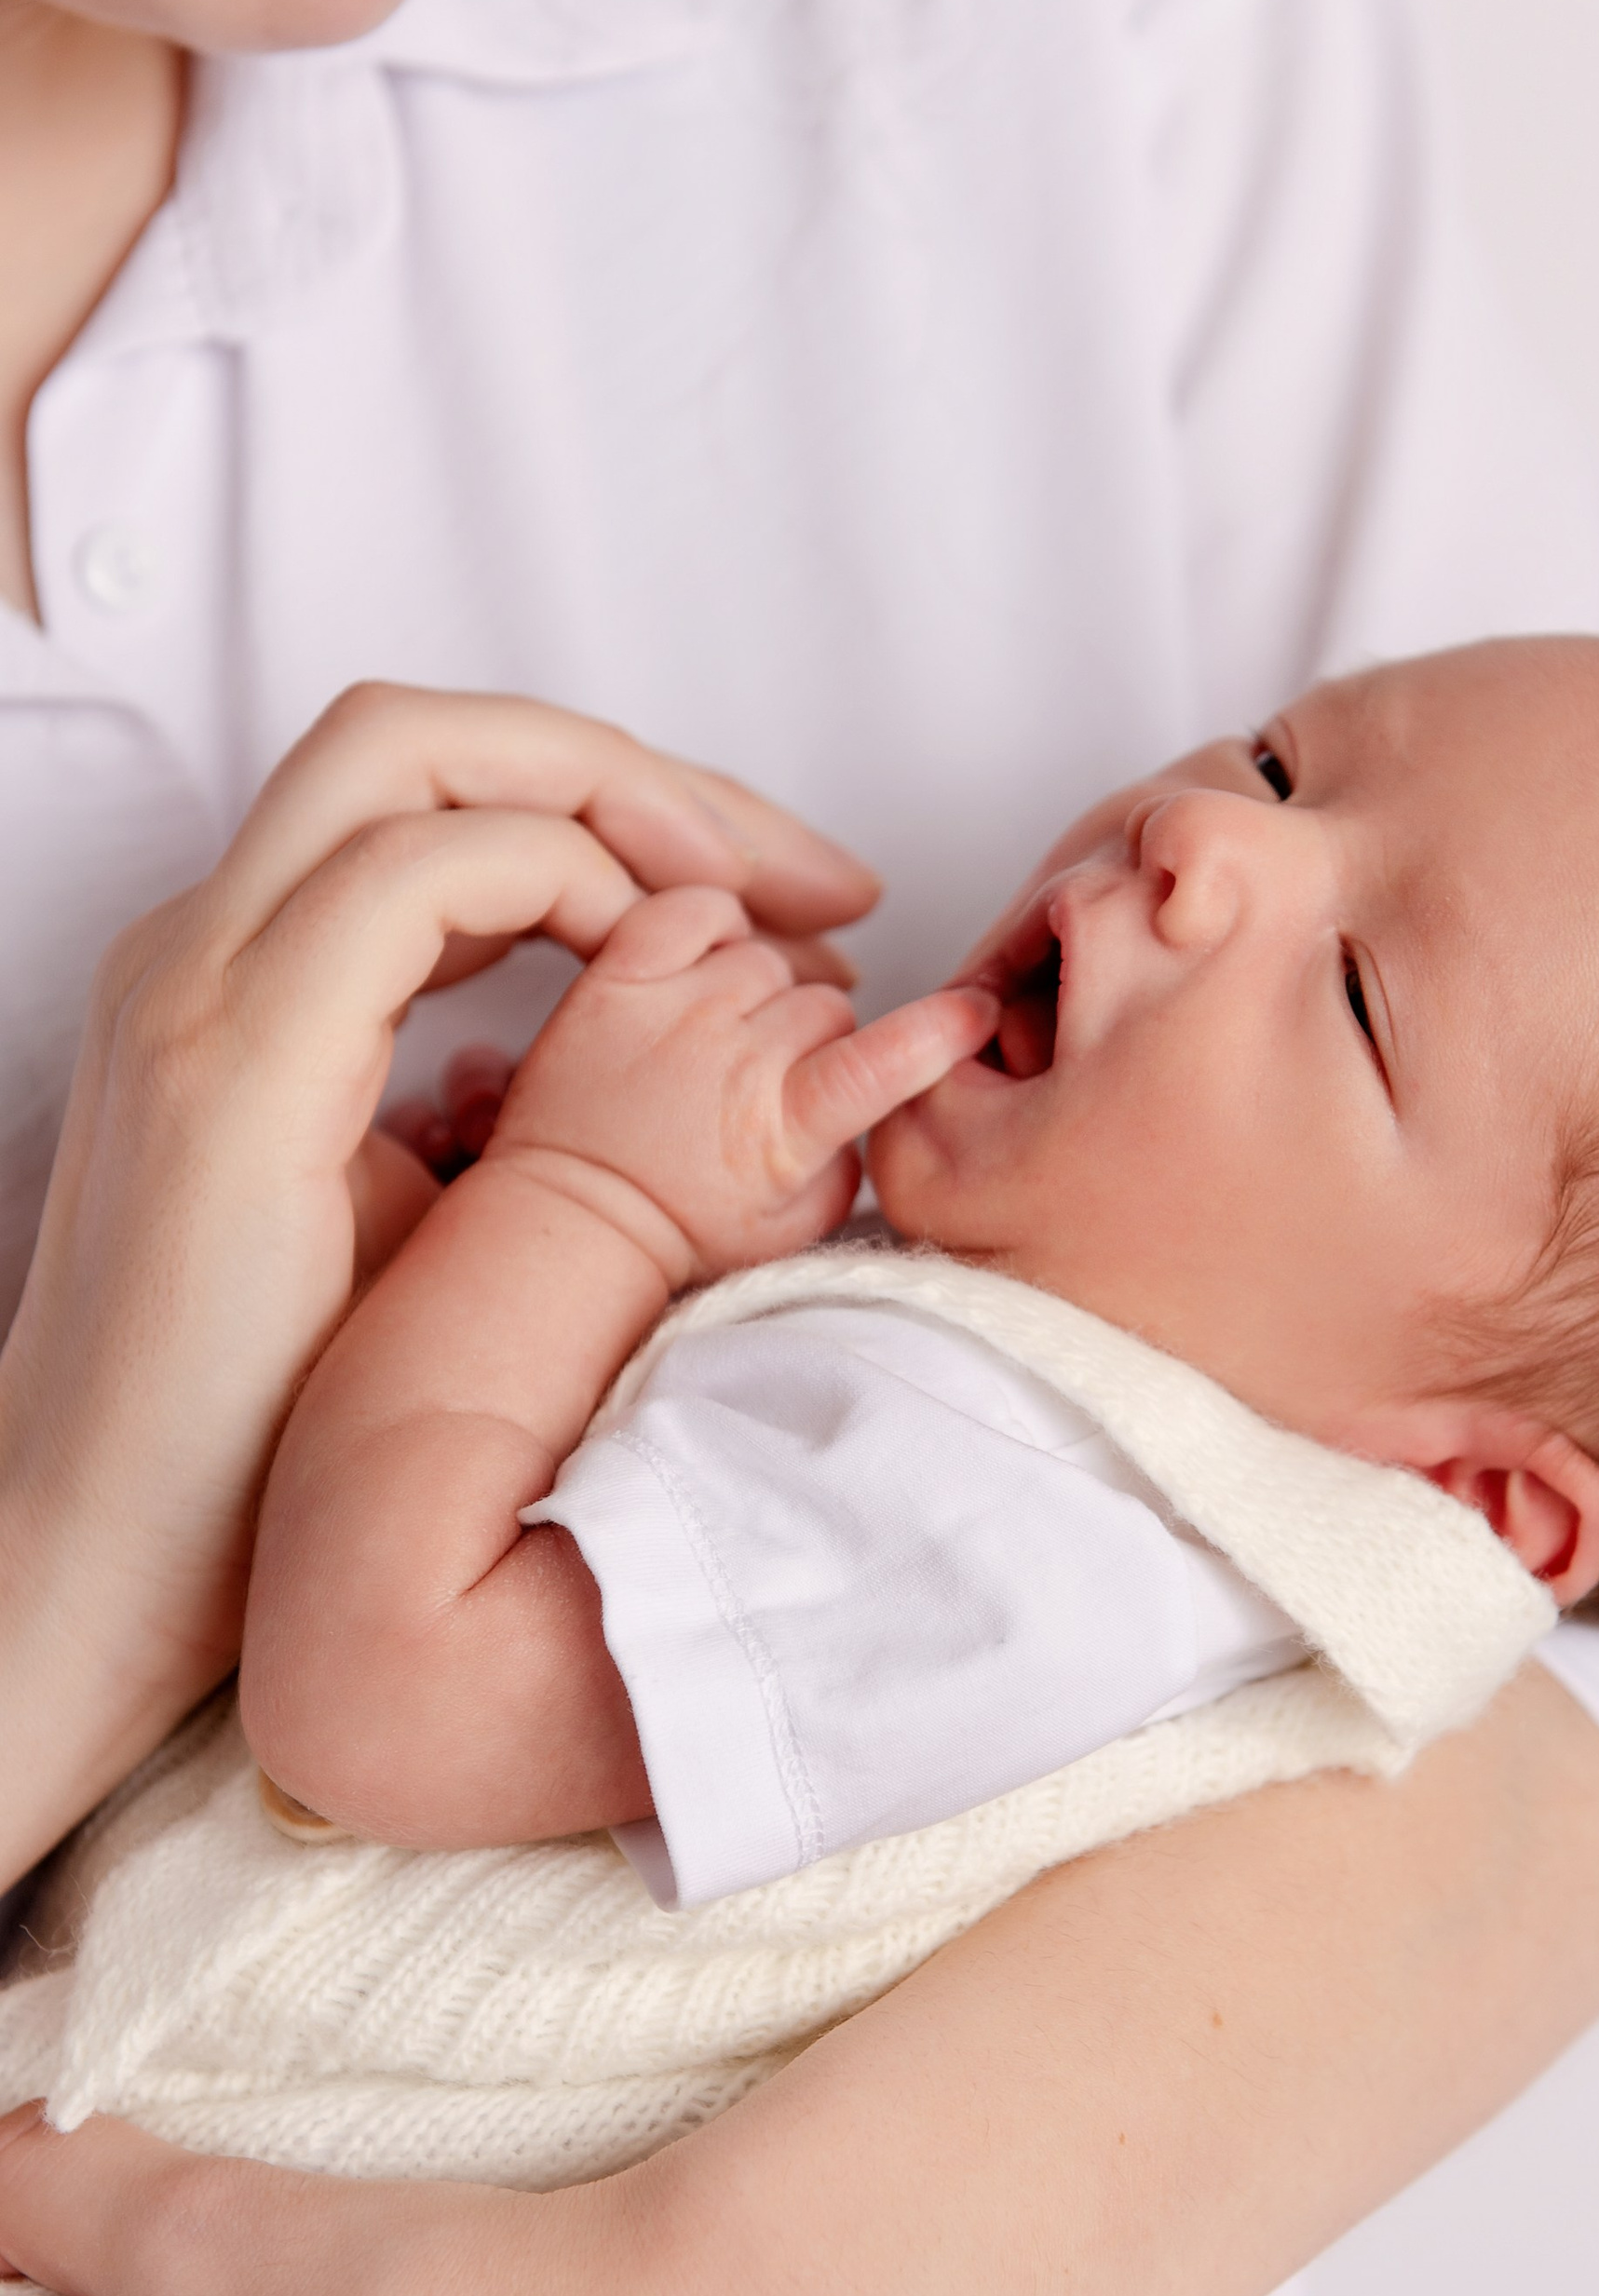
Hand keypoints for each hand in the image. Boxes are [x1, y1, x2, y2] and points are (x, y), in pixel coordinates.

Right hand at [0, 687, 880, 1878]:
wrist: (93, 1560)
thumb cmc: (252, 1434)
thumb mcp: (425, 1229)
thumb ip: (510, 1122)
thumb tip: (681, 1075)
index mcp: (249, 981)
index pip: (444, 805)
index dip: (629, 819)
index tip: (788, 909)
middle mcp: (206, 946)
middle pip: (432, 735)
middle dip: (643, 776)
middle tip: (808, 877)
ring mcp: (200, 984)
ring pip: (412, 752)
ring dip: (617, 802)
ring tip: (758, 904)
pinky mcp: (229, 1057)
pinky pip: (413, 875)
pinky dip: (556, 880)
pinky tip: (648, 970)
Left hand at [487, 886, 993, 1285]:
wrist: (576, 1215)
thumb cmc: (685, 1227)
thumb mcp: (800, 1222)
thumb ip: (856, 1154)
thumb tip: (885, 1093)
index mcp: (787, 1125)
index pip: (885, 1062)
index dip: (940, 1030)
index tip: (974, 1012)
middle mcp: (736, 1057)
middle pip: (828, 1001)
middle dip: (816, 1035)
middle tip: (775, 1078)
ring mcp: (677, 1009)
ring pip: (768, 955)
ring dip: (760, 987)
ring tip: (726, 1038)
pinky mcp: (619, 976)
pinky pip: (694, 907)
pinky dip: (710, 924)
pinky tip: (705, 968)